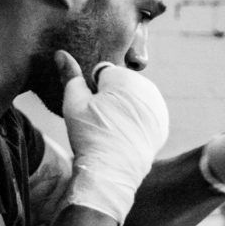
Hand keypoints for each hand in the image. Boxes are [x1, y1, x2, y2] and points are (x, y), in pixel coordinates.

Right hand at [57, 50, 168, 224]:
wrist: (111, 172)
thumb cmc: (89, 136)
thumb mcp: (73, 103)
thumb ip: (70, 76)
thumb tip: (61, 53)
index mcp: (126, 78)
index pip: (102, 73)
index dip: (92, 91)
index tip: (91, 109)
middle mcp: (148, 87)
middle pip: (121, 85)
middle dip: (110, 97)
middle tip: (100, 121)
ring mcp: (158, 106)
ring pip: (133, 100)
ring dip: (124, 108)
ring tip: (113, 129)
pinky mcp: (163, 124)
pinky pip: (144, 115)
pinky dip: (136, 122)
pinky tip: (125, 136)